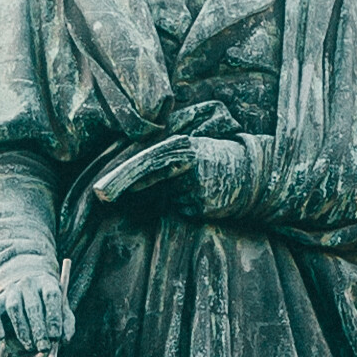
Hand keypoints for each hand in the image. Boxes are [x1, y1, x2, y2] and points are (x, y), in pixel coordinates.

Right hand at [0, 258, 71, 353]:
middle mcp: (27, 284)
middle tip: (44, 348)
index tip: (55, 337)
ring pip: (14, 308)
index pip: (51, 296)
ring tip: (29, 347)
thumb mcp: (59, 306)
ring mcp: (10, 290)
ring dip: (22, 330)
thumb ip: (65, 323)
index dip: (53, 317)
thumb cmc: (45, 301)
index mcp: (46, 283)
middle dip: (39, 329)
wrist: (19, 280)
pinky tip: (1, 338)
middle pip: (33, 306)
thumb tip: (65, 340)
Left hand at [92, 136, 253, 213]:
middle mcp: (188, 165)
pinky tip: (205, 196)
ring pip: (169, 196)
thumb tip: (136, 175)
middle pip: (152, 178)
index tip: (104, 188)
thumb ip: (169, 158)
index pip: (148, 161)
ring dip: (176, 195)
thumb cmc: (219, 159)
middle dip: (130, 185)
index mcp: (184, 147)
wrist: (252, 174)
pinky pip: (183, 209)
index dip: (125, 174)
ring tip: (200, 184)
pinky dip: (188, 206)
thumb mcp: (195, 150)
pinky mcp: (202, 205)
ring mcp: (195, 186)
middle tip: (104, 194)